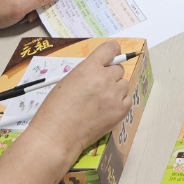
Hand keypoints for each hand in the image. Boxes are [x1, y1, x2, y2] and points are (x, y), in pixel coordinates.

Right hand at [25, 40, 131, 157]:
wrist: (57, 134)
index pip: (111, 49)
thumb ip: (88, 71)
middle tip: (97, 87)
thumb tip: (100, 69)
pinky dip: (119, 102)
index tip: (111, 57)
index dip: (112, 52)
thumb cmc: (56, 108)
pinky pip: (127, 99)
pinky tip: (106, 109)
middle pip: (118, 69)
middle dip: (109, 76)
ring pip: (124, 84)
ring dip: (115, 89)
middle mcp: (105, 79)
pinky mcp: (121, 111)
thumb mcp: (69, 80)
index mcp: (90, 68)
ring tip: (100, 101)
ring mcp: (115, 95)